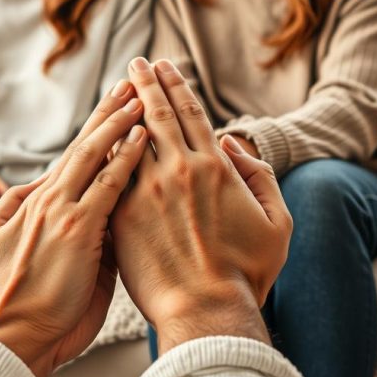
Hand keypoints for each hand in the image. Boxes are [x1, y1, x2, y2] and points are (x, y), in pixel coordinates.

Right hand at [0, 80, 146, 376]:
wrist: (1, 342)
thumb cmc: (10, 309)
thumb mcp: (14, 255)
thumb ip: (46, 227)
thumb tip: (77, 217)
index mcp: (35, 206)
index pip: (72, 160)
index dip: (93, 132)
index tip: (112, 108)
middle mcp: (48, 201)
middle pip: (84, 146)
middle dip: (108, 113)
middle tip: (130, 84)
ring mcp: (61, 213)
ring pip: (94, 155)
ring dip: (119, 122)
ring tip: (139, 95)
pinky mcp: (77, 231)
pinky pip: (108, 184)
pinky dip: (124, 157)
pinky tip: (141, 135)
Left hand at [110, 58, 292, 353]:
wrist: (206, 312)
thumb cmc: (247, 273)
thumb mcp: (276, 223)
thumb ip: (259, 177)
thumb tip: (232, 145)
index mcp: (215, 168)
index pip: (191, 112)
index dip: (177, 85)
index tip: (164, 66)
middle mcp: (178, 171)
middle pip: (158, 114)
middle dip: (146, 83)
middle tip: (136, 64)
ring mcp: (146, 192)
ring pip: (130, 137)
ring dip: (123, 108)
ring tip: (117, 89)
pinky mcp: (122, 216)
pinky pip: (111, 172)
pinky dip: (108, 149)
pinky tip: (101, 135)